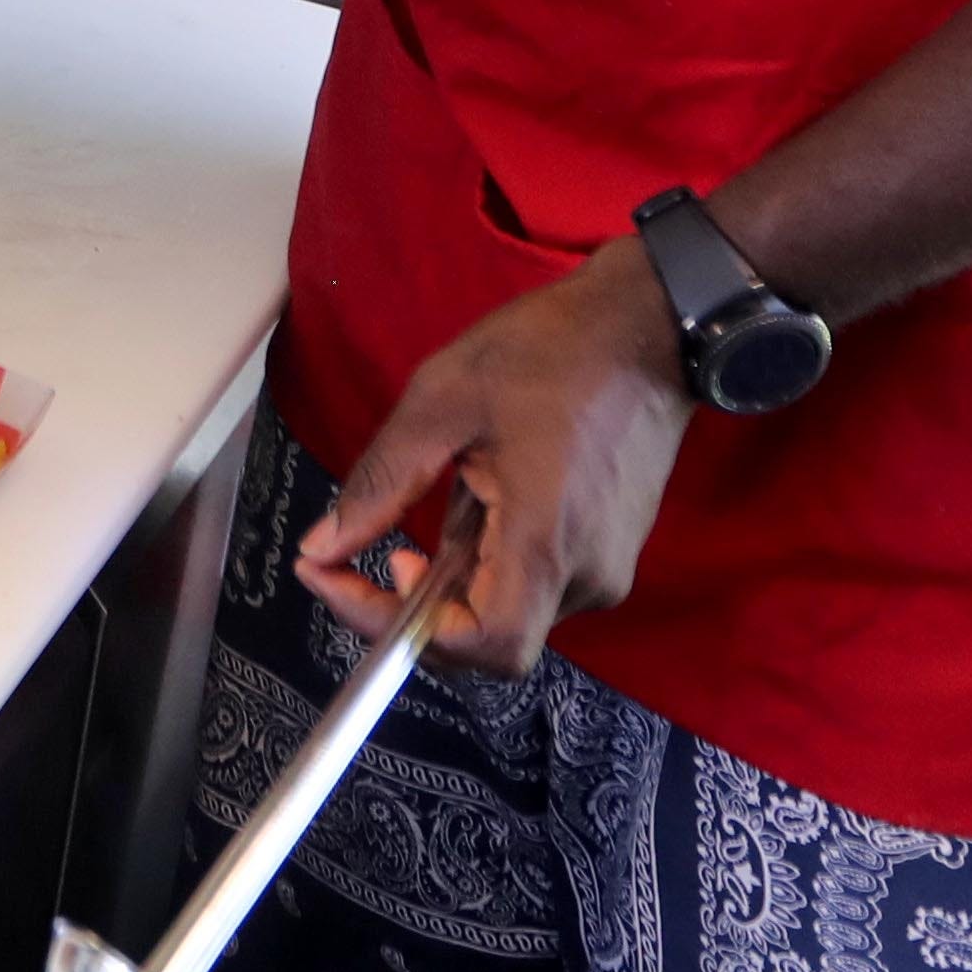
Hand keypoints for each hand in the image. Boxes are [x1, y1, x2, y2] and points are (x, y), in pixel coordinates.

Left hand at [297, 238, 696, 678]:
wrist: (652, 325)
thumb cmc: (550, 350)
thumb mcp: (442, 401)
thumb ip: (380, 484)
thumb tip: (319, 548)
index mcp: (545, 541)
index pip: (483, 646)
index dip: (399, 631)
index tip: (342, 581)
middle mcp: (585, 575)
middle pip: (490, 639)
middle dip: (416, 608)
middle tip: (375, 553)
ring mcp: (605, 567)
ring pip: (509, 610)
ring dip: (454, 577)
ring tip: (448, 492)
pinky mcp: (610, 551)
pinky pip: (536, 582)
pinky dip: (487, 559)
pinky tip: (479, 493)